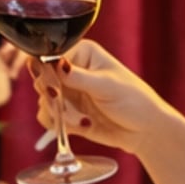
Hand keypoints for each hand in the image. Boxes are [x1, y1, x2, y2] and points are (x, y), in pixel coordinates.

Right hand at [28, 40, 175, 155]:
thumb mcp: (107, 86)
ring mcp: (67, 94)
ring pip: (44, 102)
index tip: (53, 89)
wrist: (143, 130)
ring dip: (59, 114)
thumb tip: (56, 64)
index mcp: (82, 53)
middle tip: (62, 104)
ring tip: (81, 120)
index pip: (50, 56)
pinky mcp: (66, 114)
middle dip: (52, 97)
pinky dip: (59, 125)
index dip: (46, 73)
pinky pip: (48, 118)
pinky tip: (81, 125)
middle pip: (41, 80)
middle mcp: (70, 71)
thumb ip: (79, 77)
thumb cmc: (133, 100)